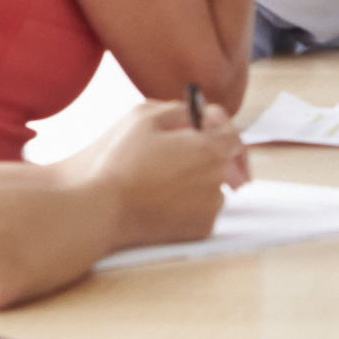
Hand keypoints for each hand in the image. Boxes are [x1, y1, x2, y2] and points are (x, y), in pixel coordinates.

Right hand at [71, 98, 243, 246]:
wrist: (105, 210)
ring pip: (214, 186)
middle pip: (224, 162)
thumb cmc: (122, 163)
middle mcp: (217, 178)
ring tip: (166, 177)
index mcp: (209, 149)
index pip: (233, 136)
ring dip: (200, 179)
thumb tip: (198, 114)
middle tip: (185, 154)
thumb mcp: (145, 118)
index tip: (210, 132)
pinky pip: (204, 210)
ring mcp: (211, 207)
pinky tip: (165, 199)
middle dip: (209, 154)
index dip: (221, 130)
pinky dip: (192, 203)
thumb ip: (180, 110)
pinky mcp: (201, 229)